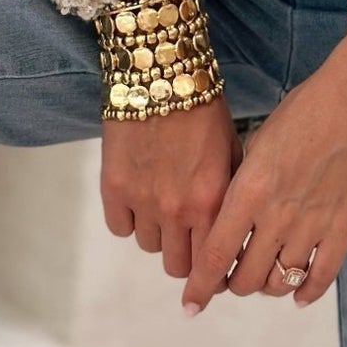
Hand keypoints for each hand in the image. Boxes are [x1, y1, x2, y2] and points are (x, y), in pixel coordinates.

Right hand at [100, 91, 242, 279]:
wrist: (159, 73)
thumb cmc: (204, 108)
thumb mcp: (232, 151)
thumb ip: (230, 196)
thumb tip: (233, 232)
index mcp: (212, 201)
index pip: (212, 264)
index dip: (212, 272)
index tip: (211, 267)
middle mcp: (177, 209)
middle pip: (176, 265)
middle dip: (184, 254)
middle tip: (185, 235)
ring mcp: (142, 201)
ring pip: (148, 246)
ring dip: (157, 232)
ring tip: (162, 202)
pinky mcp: (113, 188)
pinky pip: (120, 227)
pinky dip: (129, 218)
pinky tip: (138, 196)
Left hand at [180, 9, 346, 312]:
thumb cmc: (306, 109)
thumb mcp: (258, 142)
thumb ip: (243, 183)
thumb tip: (232, 215)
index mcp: (249, 191)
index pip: (215, 254)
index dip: (200, 285)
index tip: (190, 304)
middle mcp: (276, 217)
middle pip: (245, 278)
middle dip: (233, 284)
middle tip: (232, 276)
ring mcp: (313, 227)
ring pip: (280, 283)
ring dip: (267, 286)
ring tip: (264, 276)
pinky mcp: (344, 231)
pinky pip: (320, 277)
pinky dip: (306, 292)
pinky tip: (299, 294)